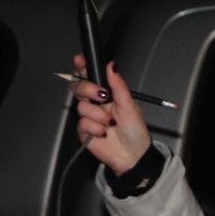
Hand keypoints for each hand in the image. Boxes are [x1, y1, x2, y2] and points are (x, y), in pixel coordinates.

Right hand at [70, 54, 150, 174]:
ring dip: (99, 116)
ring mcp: (89, 117)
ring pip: (82, 107)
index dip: (83, 67)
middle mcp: (97, 104)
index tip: (80, 60)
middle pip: (79, 88)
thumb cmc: (135, 131)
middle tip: (101, 96)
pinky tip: (104, 133)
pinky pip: (82, 124)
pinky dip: (95, 129)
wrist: (133, 155)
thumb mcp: (130, 105)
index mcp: (109, 95)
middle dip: (88, 89)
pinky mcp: (84, 130)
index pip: (92, 77)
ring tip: (111, 123)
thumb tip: (112, 66)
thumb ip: (119, 86)